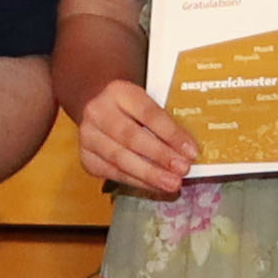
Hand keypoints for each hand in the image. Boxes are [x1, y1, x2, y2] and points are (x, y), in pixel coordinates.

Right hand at [74, 77, 197, 200]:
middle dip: (160, 156)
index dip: (171, 134)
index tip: (191, 151)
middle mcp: (97, 112)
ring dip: (149, 174)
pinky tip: (155, 186)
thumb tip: (190, 148)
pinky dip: (137, 181)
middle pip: (131, 137)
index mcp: (119, 92)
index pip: (148, 113)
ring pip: (119, 158)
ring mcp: (88, 136)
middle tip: (182, 169)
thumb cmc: (132, 106)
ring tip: (172, 183)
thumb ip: (164, 119)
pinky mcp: (86, 157)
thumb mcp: (146, 100)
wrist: (97, 105)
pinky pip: (113, 172)